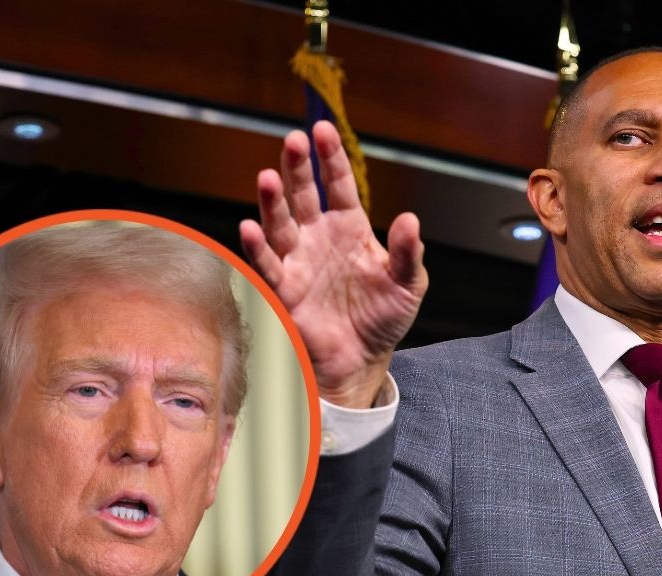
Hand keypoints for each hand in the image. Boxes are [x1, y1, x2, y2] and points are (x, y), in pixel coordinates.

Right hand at [241, 120, 427, 407]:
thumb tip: (411, 220)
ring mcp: (298, 261)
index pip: (337, 184)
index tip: (323, 130)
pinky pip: (268, 265)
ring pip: (280, 224)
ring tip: (268, 178)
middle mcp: (318, 237)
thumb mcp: (408, 284)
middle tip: (294, 141)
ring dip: (272, 202)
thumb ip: (409, 252)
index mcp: (349, 227)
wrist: (361, 359)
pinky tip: (250, 228)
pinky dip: (258, 248)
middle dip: (297, 168)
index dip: (330, 158)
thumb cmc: (382, 318)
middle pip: (303, 195)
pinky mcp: (284, 289)